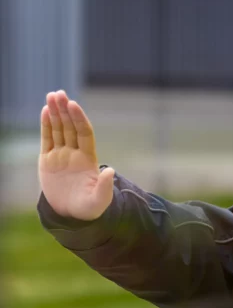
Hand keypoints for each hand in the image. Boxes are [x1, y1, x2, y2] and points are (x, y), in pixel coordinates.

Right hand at [38, 90, 114, 220]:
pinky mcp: (48, 160)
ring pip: (59, 129)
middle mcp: (75, 153)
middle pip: (70, 127)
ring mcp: (61, 155)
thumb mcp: (99, 200)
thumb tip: (111, 171)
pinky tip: (46, 110)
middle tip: (59, 93)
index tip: (73, 105)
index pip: (84, 133)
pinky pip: (47, 139)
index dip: (79, 119)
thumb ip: (104, 186)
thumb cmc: (90, 207)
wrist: (72, 214)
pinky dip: (46, 124)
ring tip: (52, 95)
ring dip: (56, 112)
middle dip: (65, 110)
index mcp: (88, 159)